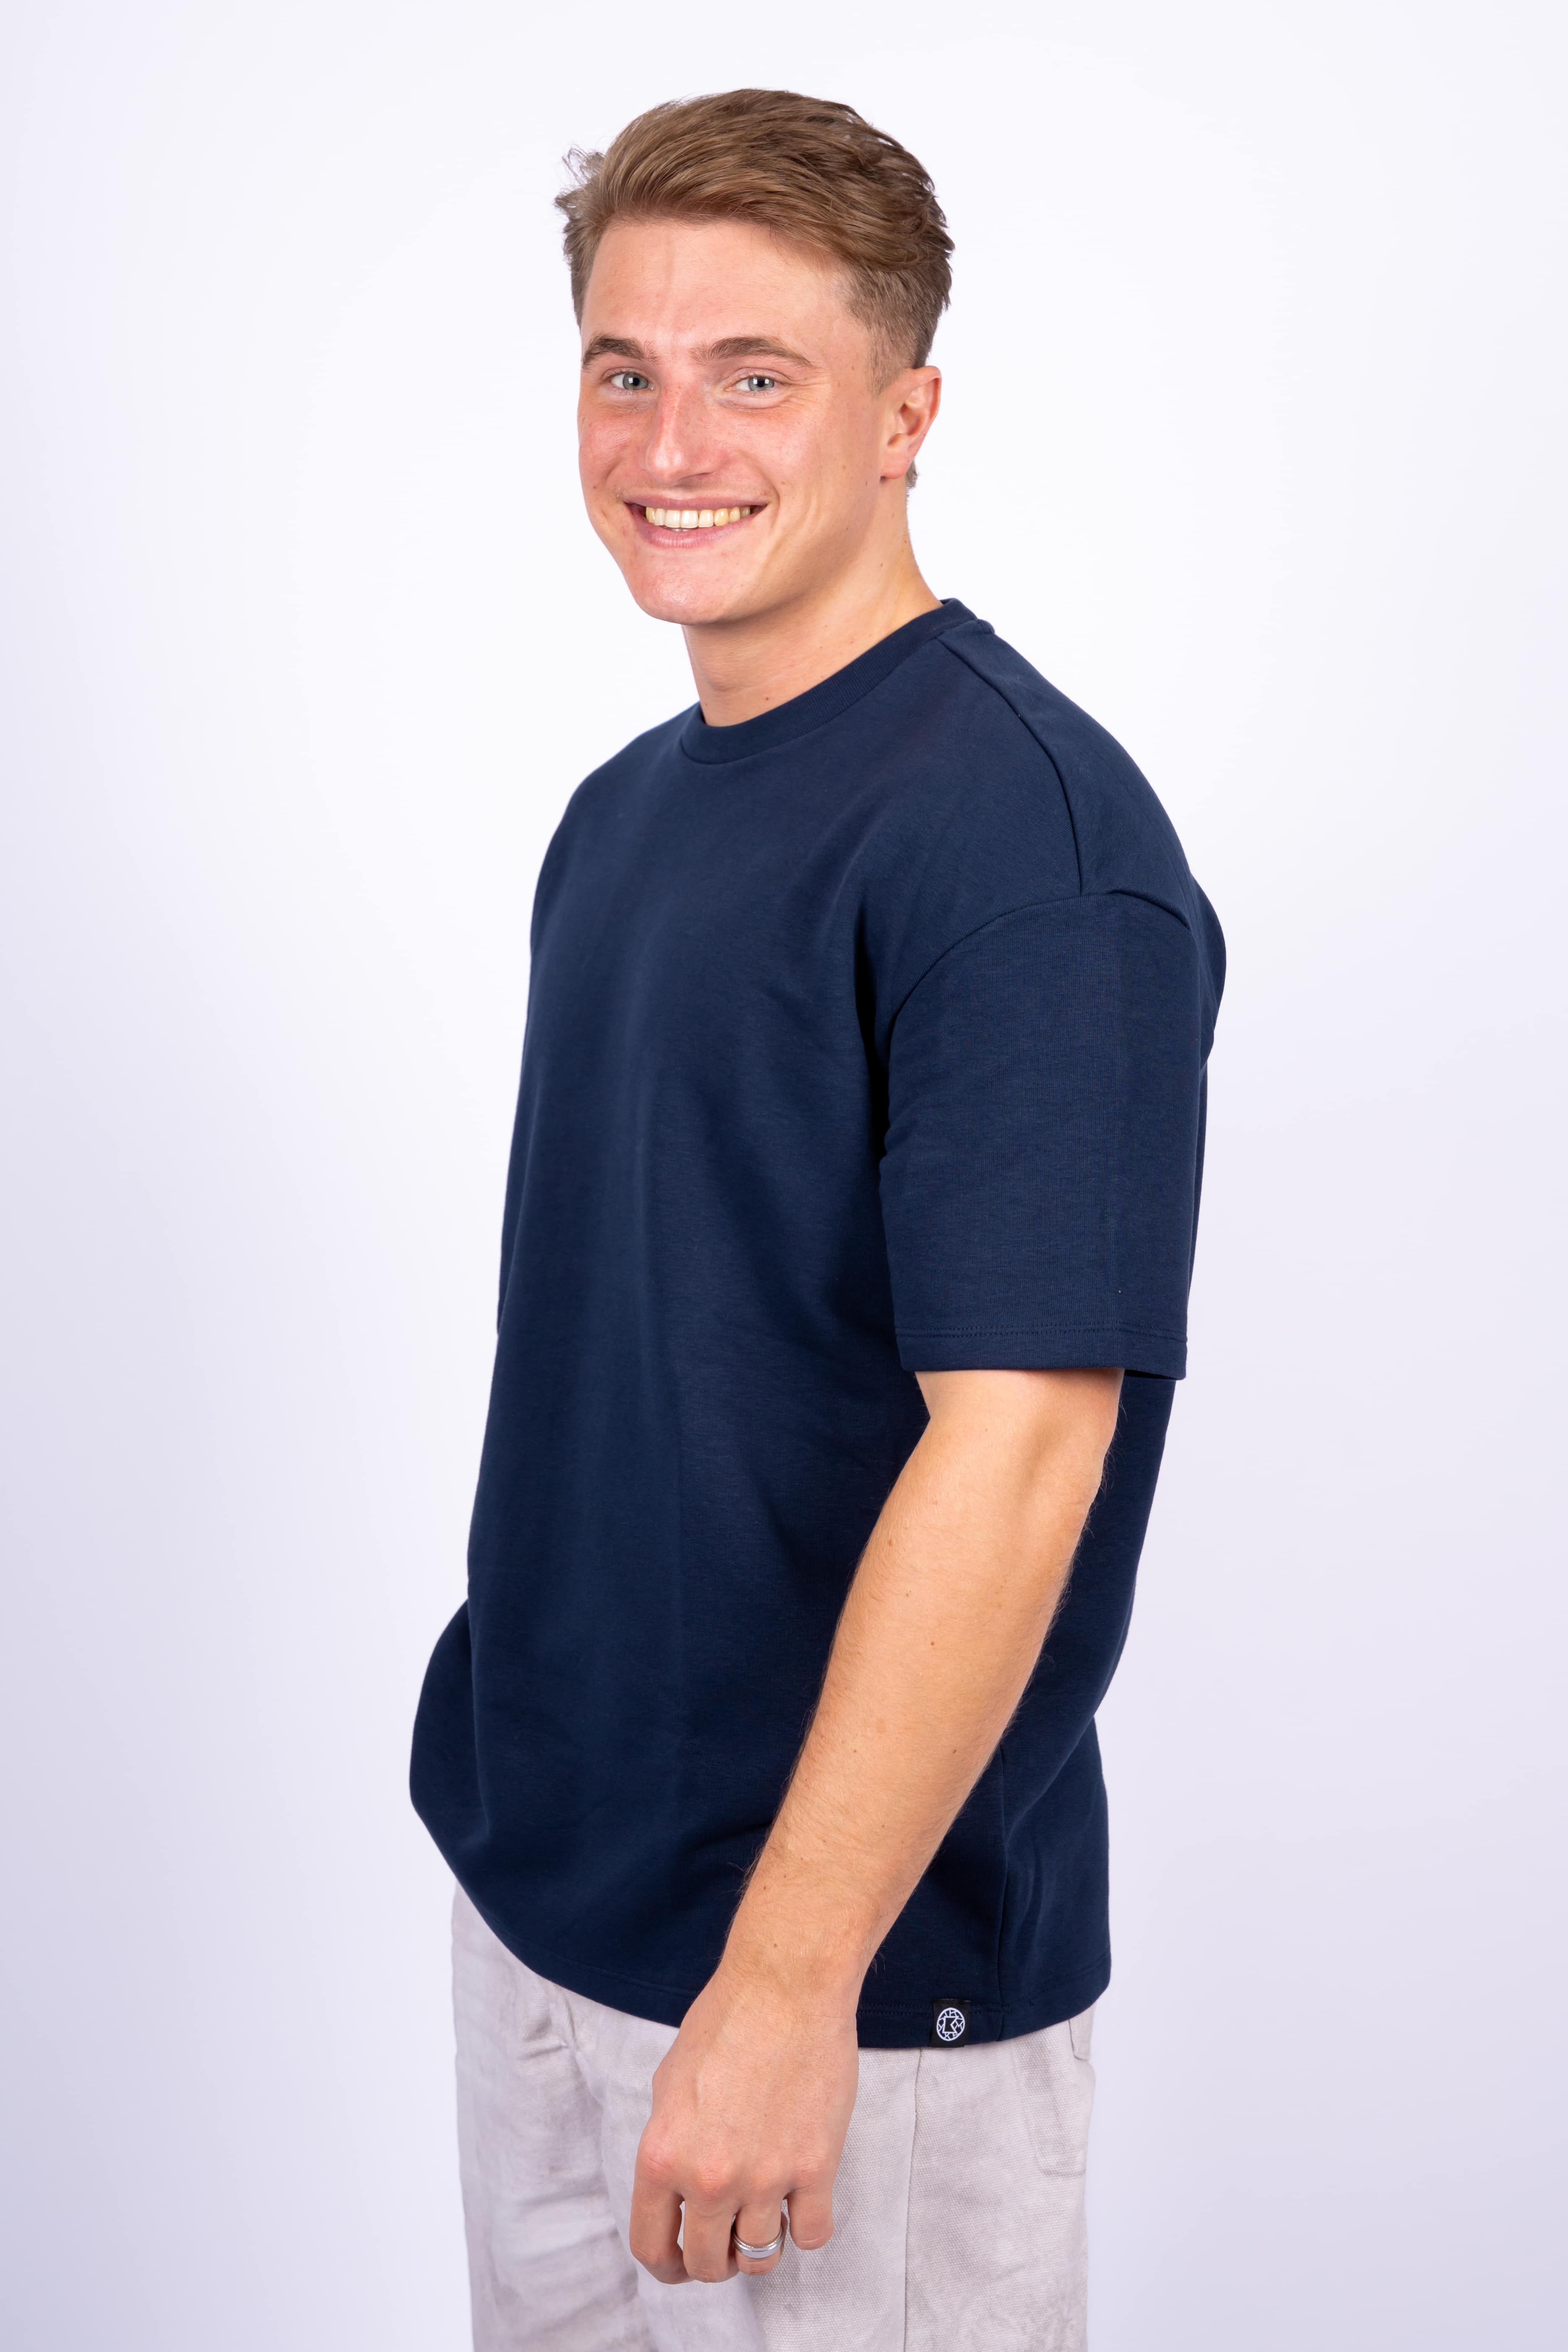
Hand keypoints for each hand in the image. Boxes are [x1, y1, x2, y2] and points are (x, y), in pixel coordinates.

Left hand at [629, 1954, 858, 2283]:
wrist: (786, 1986)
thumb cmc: (726, 2022)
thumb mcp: (670, 2086)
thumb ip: (671, 2147)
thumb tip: (677, 2194)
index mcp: (663, 2156)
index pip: (653, 2248)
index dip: (666, 2265)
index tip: (680, 2261)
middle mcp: (710, 2178)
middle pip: (708, 2264)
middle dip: (714, 2259)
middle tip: (726, 2236)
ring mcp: (765, 2177)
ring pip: (760, 2258)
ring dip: (760, 2241)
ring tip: (765, 2208)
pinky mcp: (816, 2167)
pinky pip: (811, 2235)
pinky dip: (806, 2225)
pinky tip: (802, 2196)